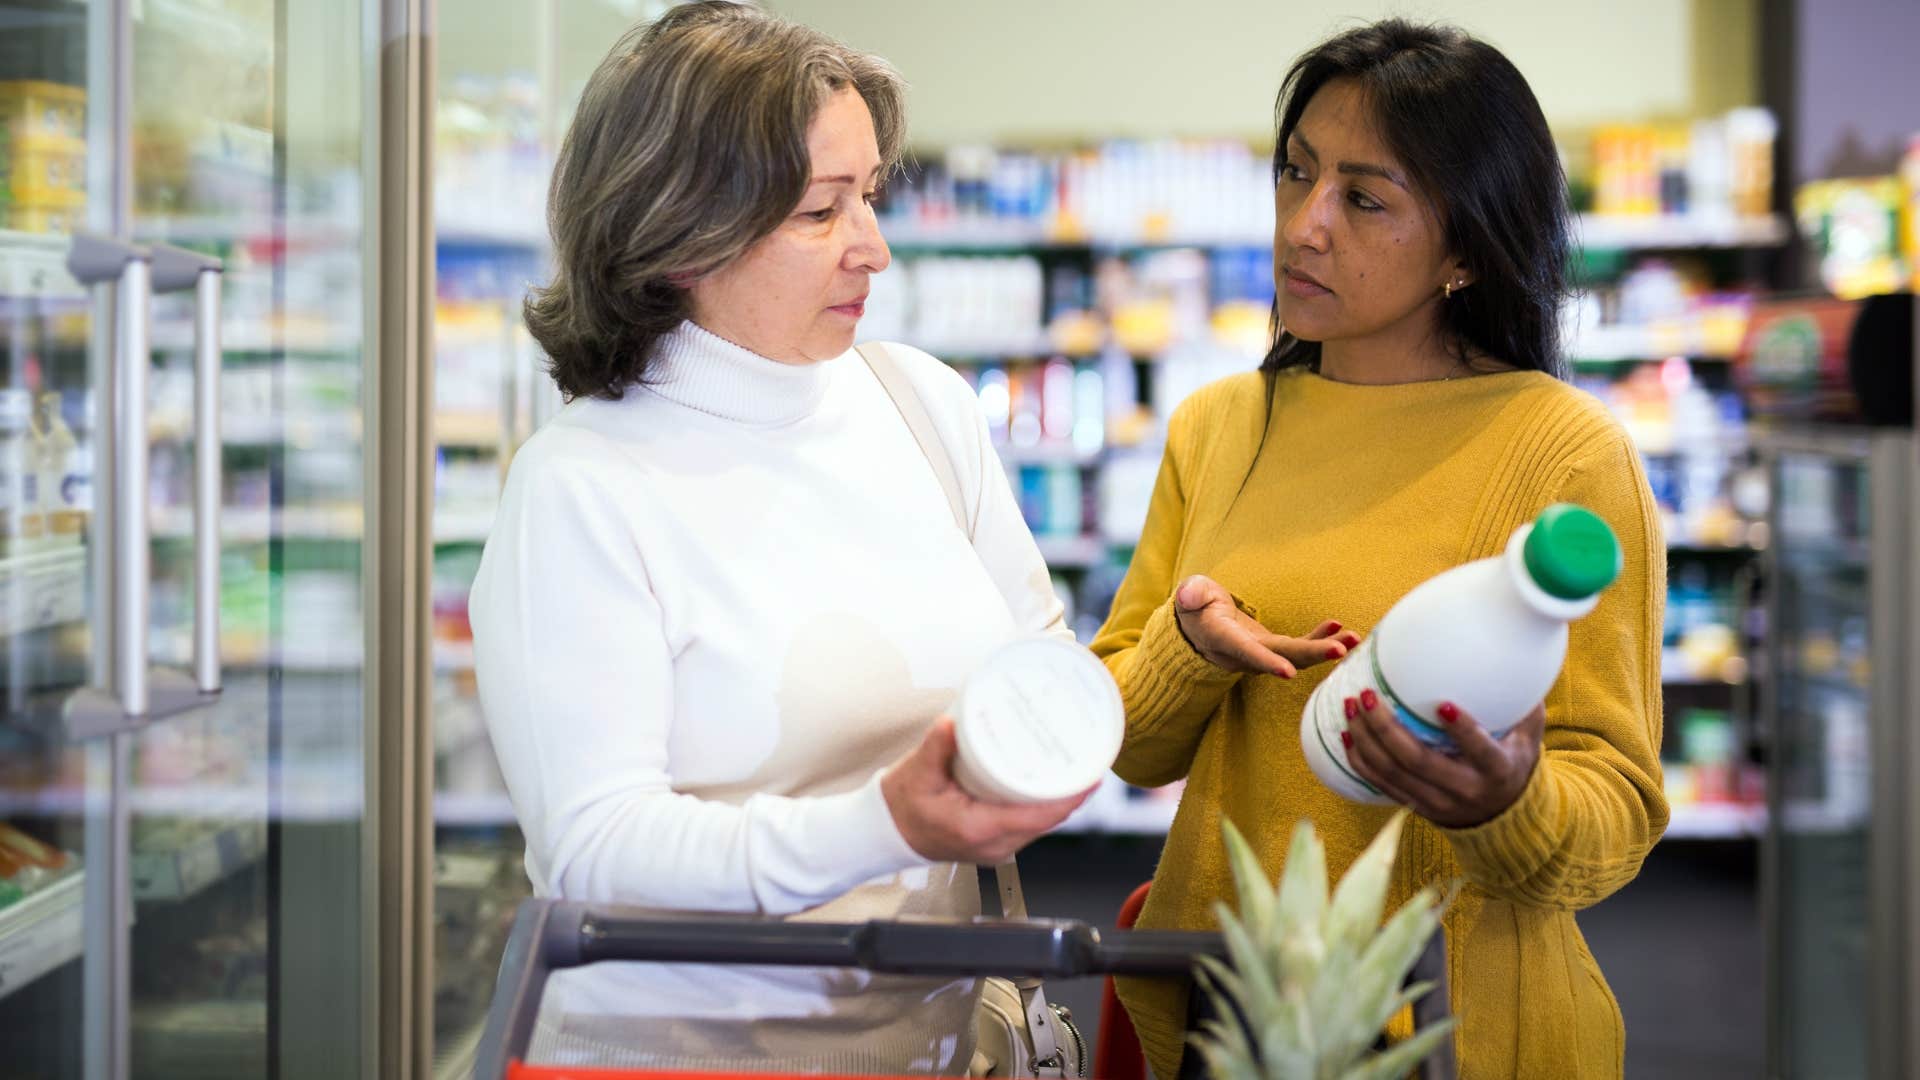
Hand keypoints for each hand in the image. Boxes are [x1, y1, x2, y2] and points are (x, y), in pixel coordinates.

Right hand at [879, 717, 1095, 863]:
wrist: (886, 832)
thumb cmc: (901, 807)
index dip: (1070, 798)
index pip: (1039, 817)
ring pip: (1041, 823)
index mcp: (980, 829)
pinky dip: (1044, 805)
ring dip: (1060, 799)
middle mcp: (995, 845)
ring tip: (1077, 767)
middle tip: (1091, 758)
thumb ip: (936, 747)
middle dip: (1072, 792)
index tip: (1092, 776)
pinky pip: (1029, 824)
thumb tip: (951, 722)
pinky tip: (1051, 784)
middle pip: (1048, 820)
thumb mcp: (916, 774)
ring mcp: (996, 848)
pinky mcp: (995, 843)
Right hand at [1172, 575, 1359, 677]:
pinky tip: (1338, 628)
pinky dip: (1319, 637)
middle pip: (1282, 657)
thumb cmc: (1194, 606)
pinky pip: (1299, 645)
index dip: (1267, 661)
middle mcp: (1245, 653)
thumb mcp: (1189, 595)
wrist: (1198, 626)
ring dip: (1326, 648)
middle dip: (1313, 655)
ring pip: (1296, 656)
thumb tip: (1188, 596)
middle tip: (1342, 650)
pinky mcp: (1272, 646)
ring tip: (1354, 639)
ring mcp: (1261, 652)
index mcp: (1223, 639)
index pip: (1246, 651)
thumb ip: (1191, 594)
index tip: (1290, 672)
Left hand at [1342, 693, 1544, 827]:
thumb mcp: (1529, 735)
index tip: (1443, 704)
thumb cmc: (1515, 759)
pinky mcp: (1416, 806)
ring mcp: (1437, 802)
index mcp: (1498, 770)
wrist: (1502, 816)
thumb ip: (1524, 702)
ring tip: (1351, 706)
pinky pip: (1381, 784)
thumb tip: (1517, 655)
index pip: (1481, 752)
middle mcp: (1465, 790)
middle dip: (1387, 728)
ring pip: (1393, 773)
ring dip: (1366, 739)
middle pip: (1419, 761)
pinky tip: (1347, 733)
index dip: (1463, 731)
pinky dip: (1360, 760)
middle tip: (1367, 695)